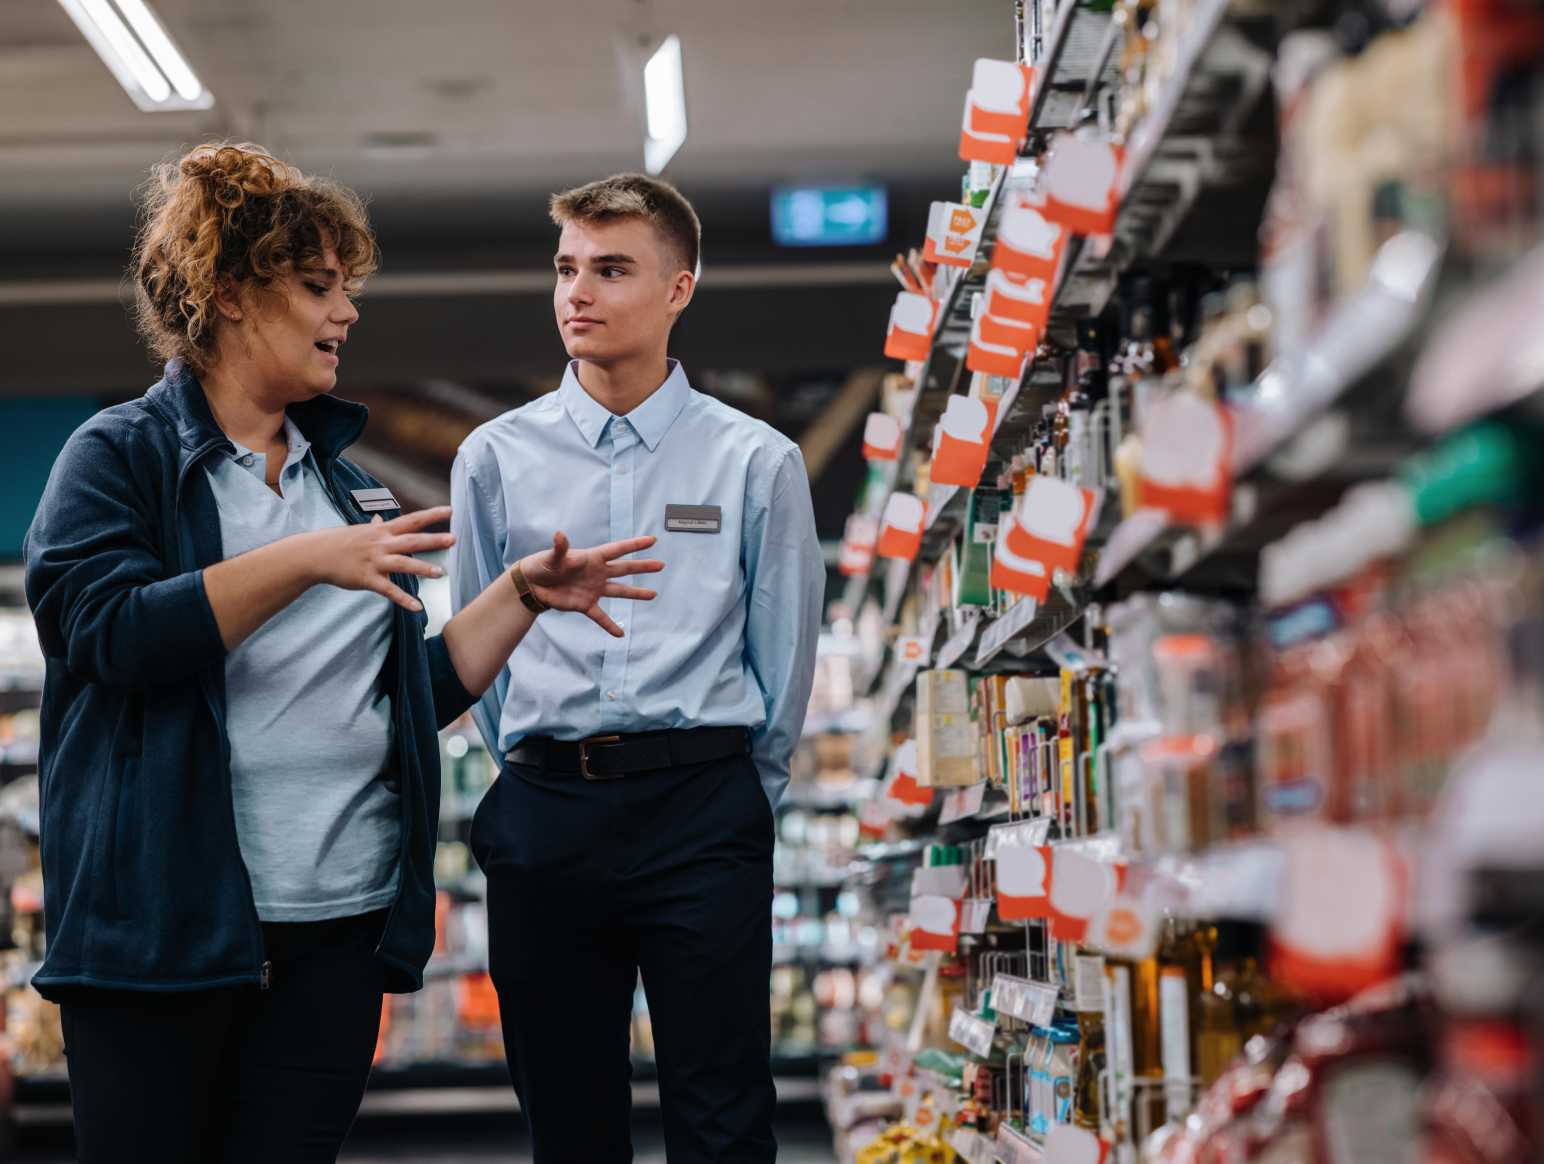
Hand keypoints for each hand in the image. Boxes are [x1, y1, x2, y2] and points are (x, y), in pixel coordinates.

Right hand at [311, 506, 455, 610]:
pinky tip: (417, 607)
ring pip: (402, 563)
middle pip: (411, 540)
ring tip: (440, 573)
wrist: (315, 554)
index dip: (431, 515)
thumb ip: (376, 526)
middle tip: (453, 539)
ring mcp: (374, 561)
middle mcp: (381, 544)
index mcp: (382, 530)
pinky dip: (403, 599)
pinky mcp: (367, 579)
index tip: (451, 511)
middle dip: (432, 540)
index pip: (411, 520)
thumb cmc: (340, 542)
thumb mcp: (361, 530)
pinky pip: (388, 590)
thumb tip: (380, 516)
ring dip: (422, 568)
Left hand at [520, 532, 663, 636]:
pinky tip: (620, 634)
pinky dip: (610, 625)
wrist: (533, 584)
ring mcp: (594, 589)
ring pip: (619, 591)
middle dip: (642, 567)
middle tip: (660, 565)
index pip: (617, 550)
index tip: (651, 541)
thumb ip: (559, 548)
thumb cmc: (543, 565)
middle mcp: (597, 573)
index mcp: (592, 558)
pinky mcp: (586, 605)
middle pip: (624, 569)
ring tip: (652, 595)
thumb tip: (559, 535)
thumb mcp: (552, 557)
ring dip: (636, 594)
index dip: (634, 545)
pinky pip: (601, 616)